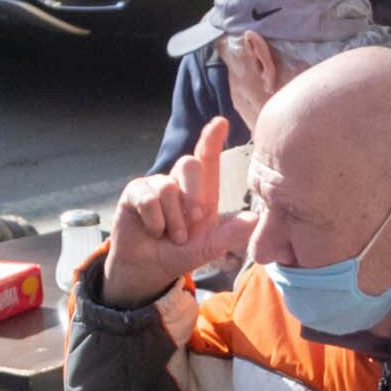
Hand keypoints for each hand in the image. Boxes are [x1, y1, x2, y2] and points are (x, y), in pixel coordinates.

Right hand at [103, 126, 249, 300]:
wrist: (149, 268)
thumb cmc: (181, 252)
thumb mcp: (210, 246)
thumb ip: (231, 233)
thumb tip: (255, 219)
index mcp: (201, 191)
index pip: (208, 158)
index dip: (212, 139)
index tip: (221, 122)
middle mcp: (178, 183)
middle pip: (189, 164)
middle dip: (193, 195)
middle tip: (194, 222)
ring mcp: (155, 185)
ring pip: (168, 187)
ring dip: (173, 219)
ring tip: (171, 236)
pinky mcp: (135, 193)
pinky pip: (148, 198)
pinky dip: (154, 221)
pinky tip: (153, 231)